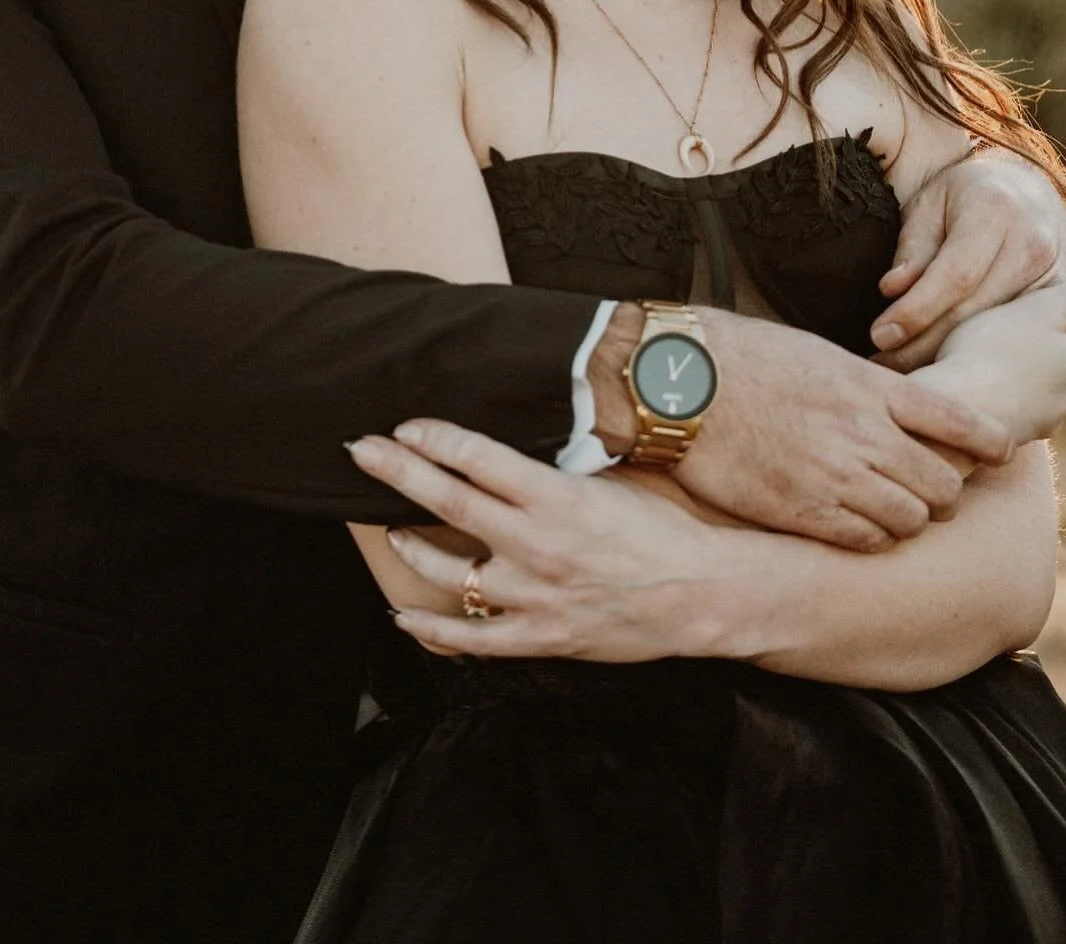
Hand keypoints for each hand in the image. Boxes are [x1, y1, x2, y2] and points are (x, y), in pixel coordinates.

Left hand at [348, 420, 763, 661]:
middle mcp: (538, 545)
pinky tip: (403, 615)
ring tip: (389, 529)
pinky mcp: (540, 637)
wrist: (705, 593)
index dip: (436, 438)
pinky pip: (472, 640)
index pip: (480, 458)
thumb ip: (563, 462)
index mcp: (558, 497)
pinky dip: (431, 629)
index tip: (407, 424)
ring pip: (449, 573)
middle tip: (361, 449)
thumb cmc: (665, 526)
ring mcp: (535, 596)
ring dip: (411, 546)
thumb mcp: (616, 477)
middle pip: (450, 503)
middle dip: (399, 472)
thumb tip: (520, 431)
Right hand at [671, 311, 1013, 550]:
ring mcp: (836, 476)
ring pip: (913, 519)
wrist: (678, 382)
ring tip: (891, 509)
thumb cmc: (740, 357)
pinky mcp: (804, 511)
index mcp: (871, 387)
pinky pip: (868, 540)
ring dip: (909, 518)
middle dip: (944, 490)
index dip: (992, 443)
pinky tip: (856, 524)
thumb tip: (896, 410)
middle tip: (929, 489)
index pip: (961, 422)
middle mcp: (864, 433)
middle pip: (945, 484)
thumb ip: (865, 388)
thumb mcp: (816, 355)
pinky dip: (872, 537)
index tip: (1002, 452)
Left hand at [871, 150, 1065, 361]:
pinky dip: (978, 355)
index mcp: (995, 210)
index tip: (880, 334)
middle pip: (974, 311)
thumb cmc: (963, 198)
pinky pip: (1015, 337)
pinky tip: (945, 369)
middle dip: (923, 344)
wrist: (1028, 193)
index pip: (955, 275)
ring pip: (995, 333)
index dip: (916, 310)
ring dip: (947, 358)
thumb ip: (913, 248)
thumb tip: (891, 290)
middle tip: (882, 365)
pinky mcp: (1060, 303)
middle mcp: (1033, 244)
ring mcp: (1055, 277)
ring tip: (904, 374)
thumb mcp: (929, 205)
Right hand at [908, 264, 1065, 443]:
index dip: (1018, 321)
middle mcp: (1061, 413)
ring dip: (984, 376)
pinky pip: (982, 410)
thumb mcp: (1039, 311)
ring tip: (953, 361)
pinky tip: (947, 386)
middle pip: (1030, 366)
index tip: (992, 319)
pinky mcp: (990, 446)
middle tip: (971, 339)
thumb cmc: (990, 353)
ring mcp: (1025, 432)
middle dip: (1003, 353)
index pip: (1052, 338)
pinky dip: (969, 397)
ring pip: (1005, 390)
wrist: (948, 411)